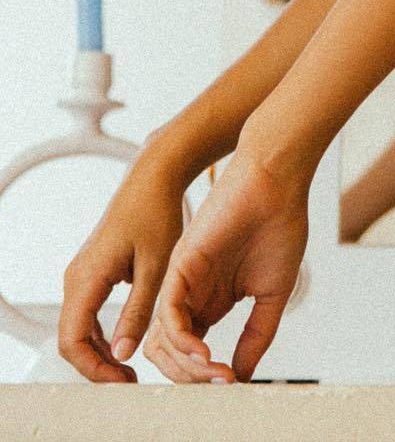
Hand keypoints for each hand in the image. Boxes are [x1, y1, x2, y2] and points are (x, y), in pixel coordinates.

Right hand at [59, 151, 188, 382]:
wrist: (153, 178)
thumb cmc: (157, 213)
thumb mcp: (156, 265)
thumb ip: (138, 311)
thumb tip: (122, 354)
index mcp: (87, 278)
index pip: (73, 340)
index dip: (94, 368)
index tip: (123, 380)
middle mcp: (76, 278)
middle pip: (72, 339)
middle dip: (96, 366)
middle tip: (130, 380)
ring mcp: (81, 275)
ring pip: (78, 329)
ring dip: (99, 353)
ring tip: (130, 369)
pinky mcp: (92, 272)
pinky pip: (87, 314)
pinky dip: (102, 335)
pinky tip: (126, 345)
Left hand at [144, 146, 309, 383]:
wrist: (278, 180)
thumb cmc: (280, 225)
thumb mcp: (272, 293)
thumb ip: (257, 334)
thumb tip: (242, 377)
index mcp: (212, 299)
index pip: (192, 352)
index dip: (206, 375)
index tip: (233, 383)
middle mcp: (192, 293)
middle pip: (170, 353)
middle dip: (191, 377)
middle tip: (221, 382)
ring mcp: (184, 280)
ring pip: (162, 341)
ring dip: (185, 366)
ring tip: (216, 371)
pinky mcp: (181, 265)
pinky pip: (168, 314)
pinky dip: (182, 341)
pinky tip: (206, 352)